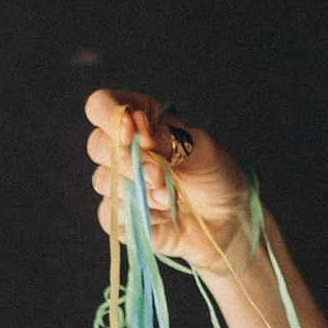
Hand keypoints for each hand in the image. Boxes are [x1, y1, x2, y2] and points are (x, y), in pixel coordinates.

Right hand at [84, 88, 259, 277]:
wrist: (229, 222)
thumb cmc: (217, 176)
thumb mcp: (201, 149)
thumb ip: (168, 139)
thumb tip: (140, 135)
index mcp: (141, 121)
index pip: (102, 106)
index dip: (109, 116)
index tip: (131, 131)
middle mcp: (125, 150)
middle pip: (97, 145)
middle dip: (128, 162)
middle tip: (159, 177)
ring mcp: (121, 184)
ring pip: (103, 182)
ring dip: (139, 193)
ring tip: (170, 200)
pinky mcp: (123, 218)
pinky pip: (109, 216)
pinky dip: (136, 218)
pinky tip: (162, 218)